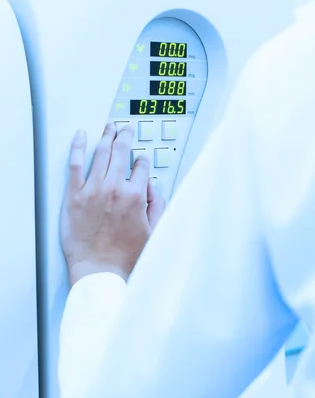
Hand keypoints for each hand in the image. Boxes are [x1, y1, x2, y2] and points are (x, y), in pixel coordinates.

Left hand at [60, 123, 165, 286]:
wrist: (99, 270)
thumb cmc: (123, 257)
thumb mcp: (153, 232)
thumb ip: (157, 206)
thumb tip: (153, 188)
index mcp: (136, 197)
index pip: (142, 167)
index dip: (142, 161)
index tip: (140, 159)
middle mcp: (115, 189)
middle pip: (121, 152)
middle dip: (125, 137)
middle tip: (125, 130)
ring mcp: (93, 190)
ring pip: (101, 153)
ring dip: (106, 136)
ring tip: (108, 128)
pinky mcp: (74, 196)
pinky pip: (76, 164)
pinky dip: (78, 147)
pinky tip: (81, 137)